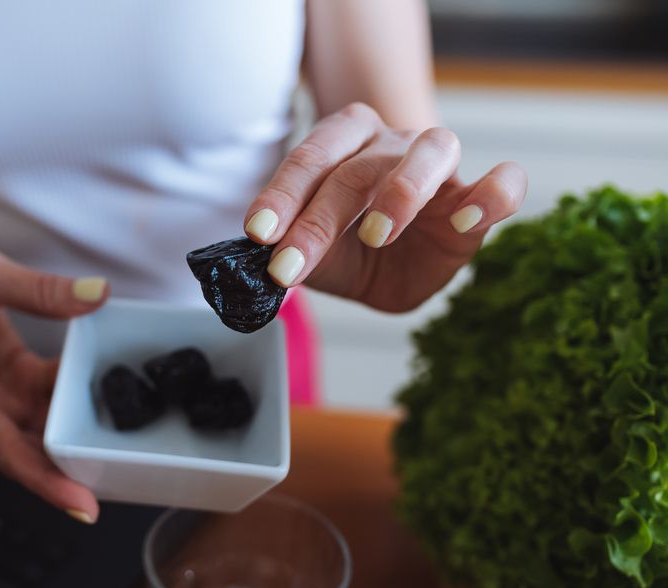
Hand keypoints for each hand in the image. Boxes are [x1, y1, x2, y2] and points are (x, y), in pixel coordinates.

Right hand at [0, 238, 107, 521]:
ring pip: (39, 423)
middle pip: (27, 448)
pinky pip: (42, 393)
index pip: (6, 452)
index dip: (46, 482)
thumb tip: (94, 296)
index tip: (82, 506)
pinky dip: (67, 388)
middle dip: (69, 466)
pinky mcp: (3, 375)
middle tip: (118, 479)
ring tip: (117, 435)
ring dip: (73, 426)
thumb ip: (38, 289)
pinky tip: (94, 378)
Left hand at [243, 102, 527, 311]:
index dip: (282, 195)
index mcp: (341, 141)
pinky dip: (492, 194)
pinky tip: (465, 221)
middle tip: (290, 266)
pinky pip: (504, 181)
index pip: (310, 159)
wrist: (392, 262)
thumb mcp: (314, 255)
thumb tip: (267, 268)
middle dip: (319, 220)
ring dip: (401, 191)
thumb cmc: (346, 248)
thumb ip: (294, 253)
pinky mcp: (477, 197)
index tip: (259, 232)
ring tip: (376, 235)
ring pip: (431, 150)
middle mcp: (389, 142)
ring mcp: (438, 164)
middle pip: (357, 167)